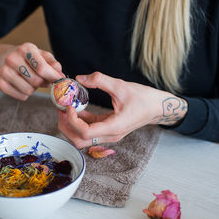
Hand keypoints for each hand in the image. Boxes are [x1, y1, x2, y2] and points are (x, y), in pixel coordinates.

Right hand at [0, 42, 64, 100]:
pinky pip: (21, 97)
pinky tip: (22, 85)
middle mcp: (12, 58)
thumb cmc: (28, 58)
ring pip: (28, 91)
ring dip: (33, 89)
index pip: (41, 68)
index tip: (59, 81)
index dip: (53, 77)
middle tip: (42, 79)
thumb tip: (61, 77)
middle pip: (36, 81)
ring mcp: (4, 71)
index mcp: (25, 49)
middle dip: (42, 83)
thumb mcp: (42, 56)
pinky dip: (25, 94)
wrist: (4, 58)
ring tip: (30, 81)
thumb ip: (54, 65)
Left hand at [57, 72, 187, 147]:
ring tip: (65, 108)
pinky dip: (79, 121)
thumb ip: (100, 80)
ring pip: (82, 138)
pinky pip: (89, 130)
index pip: (85, 132)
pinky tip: (76, 108)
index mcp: (114, 127)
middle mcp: (110, 135)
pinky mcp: (108, 129)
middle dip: (66, 127)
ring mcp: (109, 134)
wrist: (158, 107)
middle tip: (60, 110)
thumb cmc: (144, 98)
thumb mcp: (122, 86)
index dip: (73, 120)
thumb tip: (79, 77)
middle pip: (79, 141)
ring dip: (71, 125)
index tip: (69, 105)